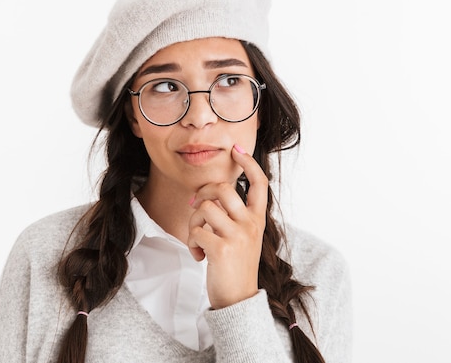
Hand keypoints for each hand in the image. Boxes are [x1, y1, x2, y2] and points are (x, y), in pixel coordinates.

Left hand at [187, 144, 267, 308]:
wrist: (238, 299)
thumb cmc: (236, 265)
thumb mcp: (244, 237)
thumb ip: (233, 215)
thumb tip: (205, 195)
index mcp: (258, 219)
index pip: (259, 183)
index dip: (249, 162)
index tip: (237, 150)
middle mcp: (251, 224)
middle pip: (222, 188)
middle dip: (202, 193)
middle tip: (195, 207)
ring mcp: (237, 236)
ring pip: (205, 207)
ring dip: (193, 222)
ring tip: (198, 238)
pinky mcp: (221, 249)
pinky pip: (196, 231)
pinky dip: (191, 243)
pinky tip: (198, 255)